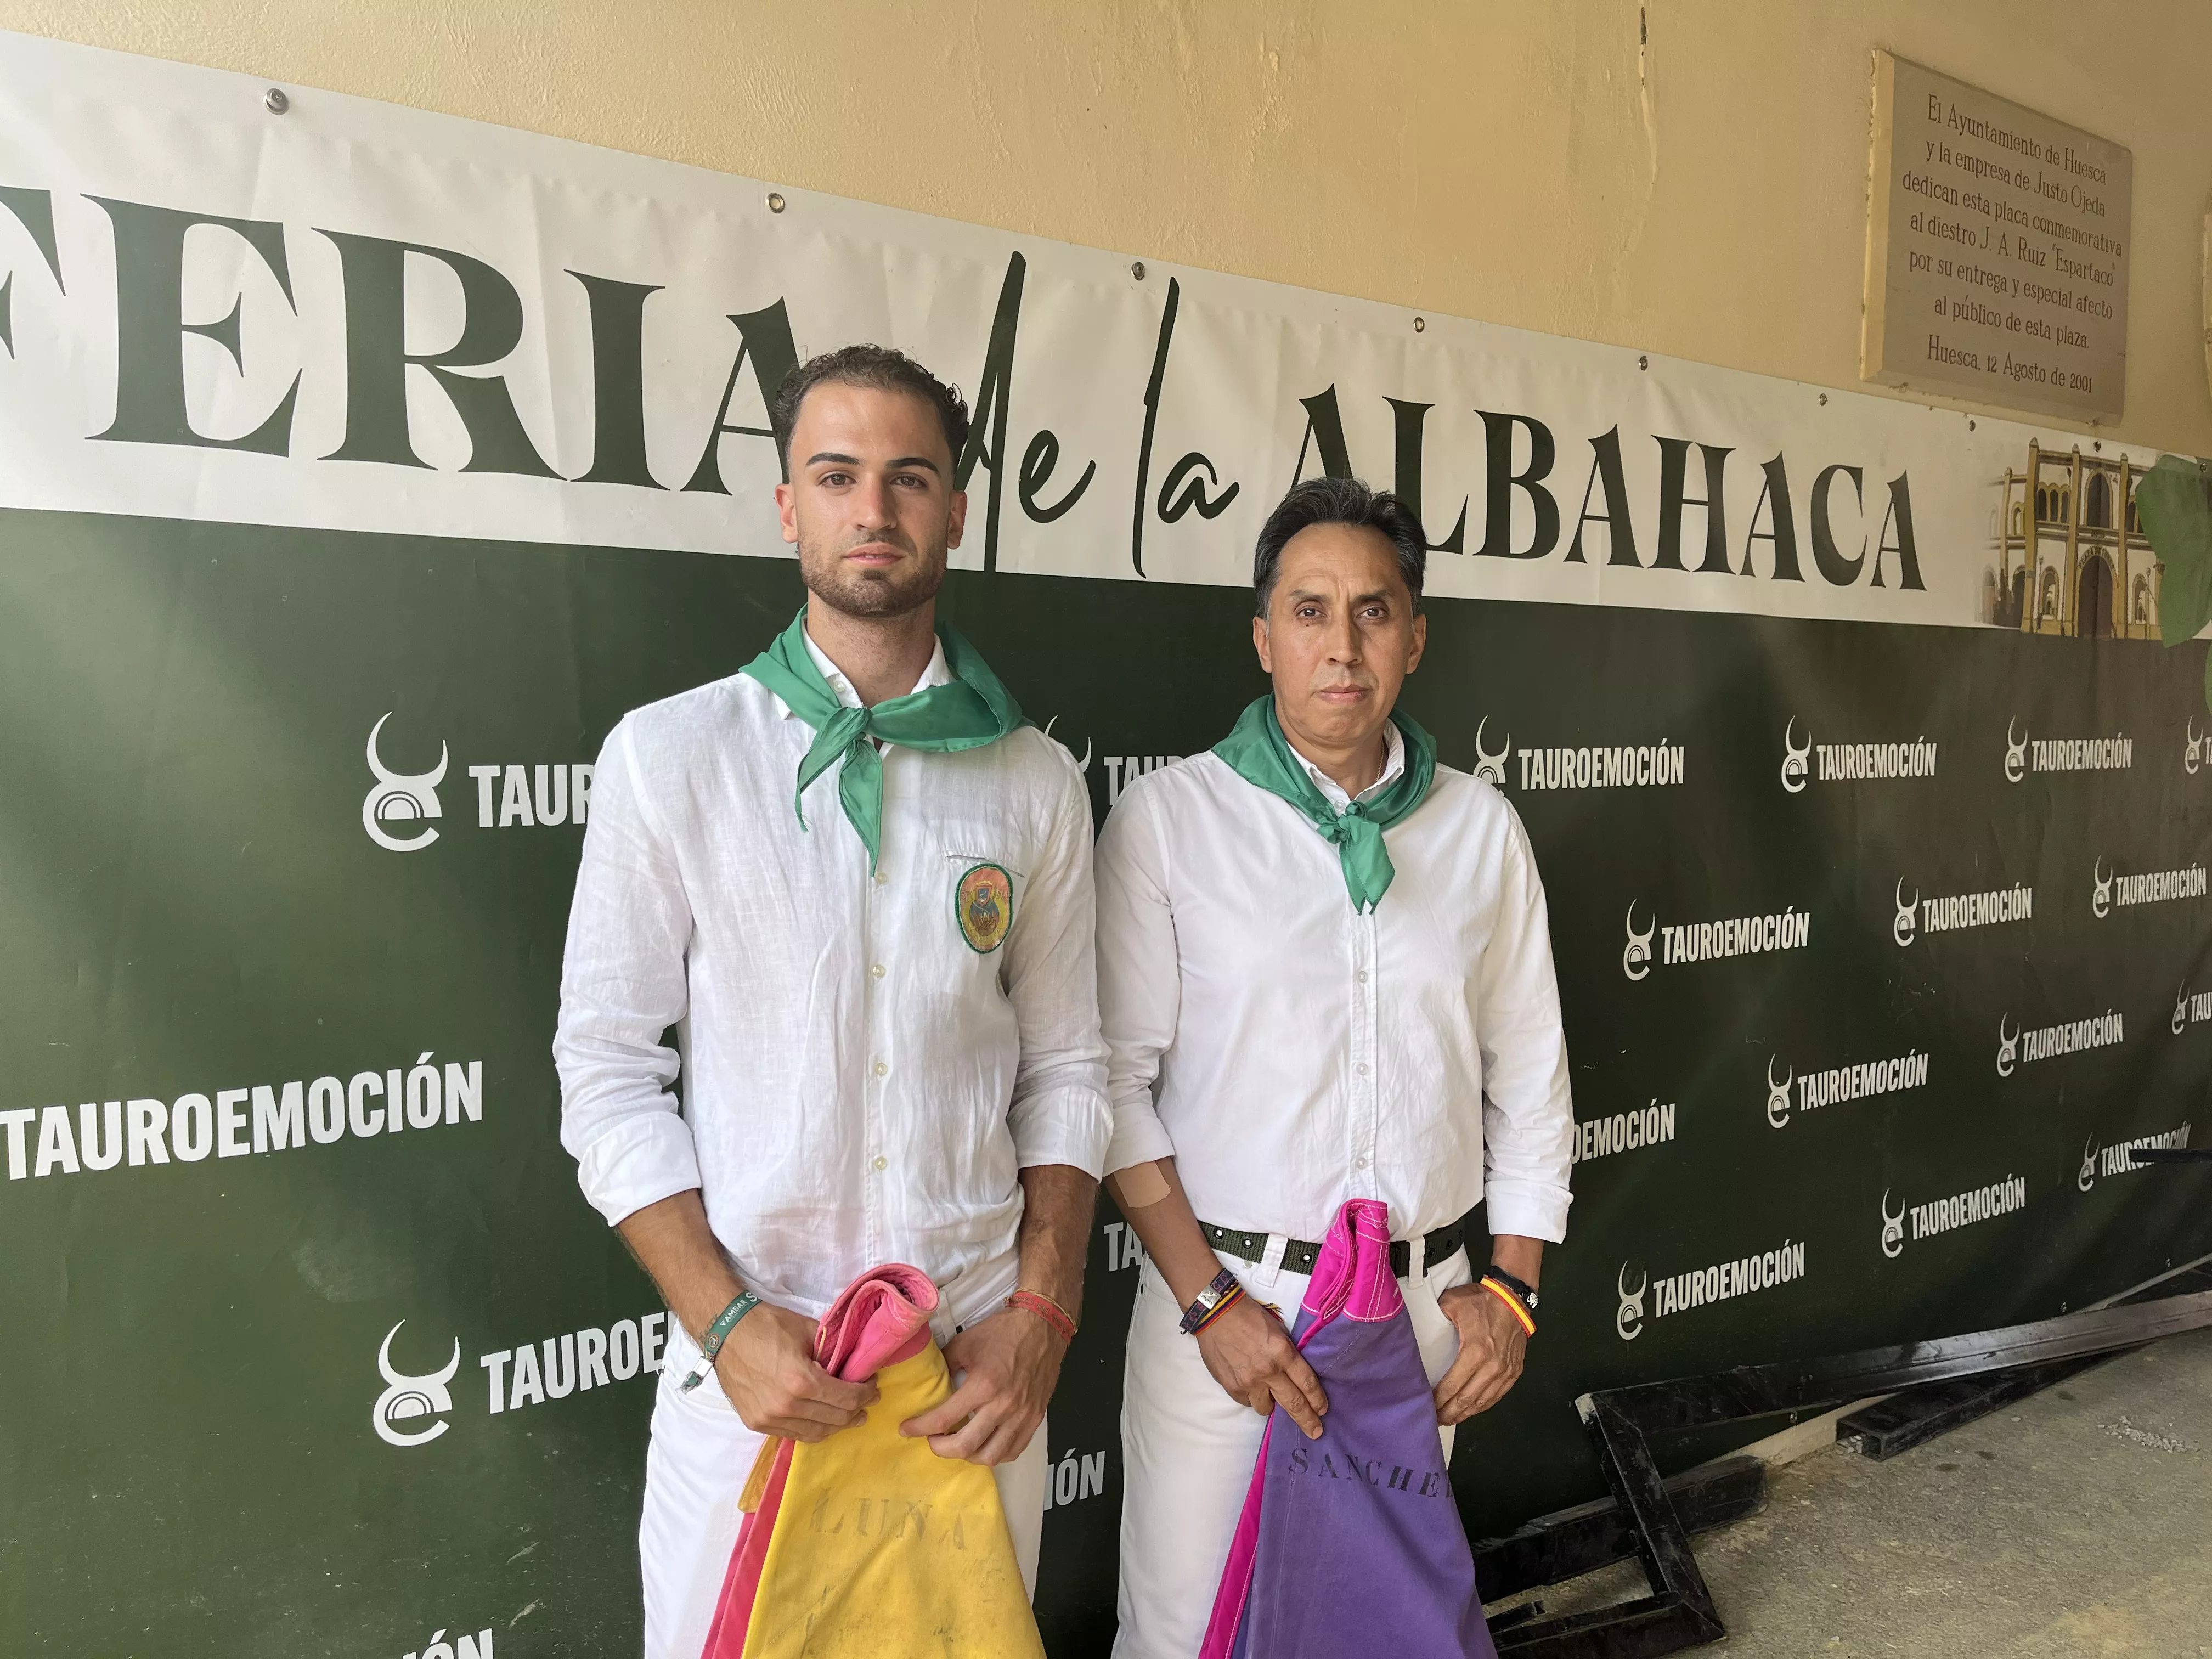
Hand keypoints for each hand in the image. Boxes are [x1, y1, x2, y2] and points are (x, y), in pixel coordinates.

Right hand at [715, 1301, 877, 1440]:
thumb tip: (854, 1363)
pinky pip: (793, 1434)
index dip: (866, 1394)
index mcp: (801, 1381)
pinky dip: (813, 1429)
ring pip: (816, 1433)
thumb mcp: (807, 1330)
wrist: (725, 1332)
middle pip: (835, 1419)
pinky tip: (822, 1419)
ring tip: (849, 1415)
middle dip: (857, 1410)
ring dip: (837, 1425)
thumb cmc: (767, 1326)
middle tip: (866, 1400)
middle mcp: (786, 1406)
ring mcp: (769, 1419)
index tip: (873, 1386)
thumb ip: (832, 1350)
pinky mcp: (757, 1424)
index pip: (847, 1399)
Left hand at [898, 1307, 1063, 1464]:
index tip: (906, 1429)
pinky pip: (1012, 1451)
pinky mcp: (1035, 1419)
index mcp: (984, 1384)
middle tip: (931, 1439)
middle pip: (966, 1446)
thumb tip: (933, 1385)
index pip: (944, 1418)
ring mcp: (1022, 1416)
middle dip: (940, 1449)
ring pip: (990, 1456)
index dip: (920, 1428)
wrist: (1043, 1327)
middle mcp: (1004, 1405)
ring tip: (957, 1443)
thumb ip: (945, 1366)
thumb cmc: (1004, 1332)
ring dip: (968, 1456)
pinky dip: (994, 1454)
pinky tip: (984, 1444)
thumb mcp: (966, 1343)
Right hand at [1195, 1297, 1328, 1438]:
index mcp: (1283, 1352)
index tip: (1322, 1410)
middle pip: (1293, 1403)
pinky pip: (1247, 1401)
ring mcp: (1248, 1382)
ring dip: (1272, 1404)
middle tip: (1316, 1432)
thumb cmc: (1249, 1316)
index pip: (1307, 1383)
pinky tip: (1250, 1385)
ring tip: (1270, 1395)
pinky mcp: (1232, 1387)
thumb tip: (1293, 1375)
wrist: (1216, 1314)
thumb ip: (1287, 1354)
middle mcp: (1268, 1371)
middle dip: (1307, 1420)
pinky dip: (1251, 1397)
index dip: (1317, 1399)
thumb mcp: (1277, 1330)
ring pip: (1267, 1408)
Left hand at [1432, 1282, 1527, 1424]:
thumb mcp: (1452, 1303)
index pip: (1452, 1385)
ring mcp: (1505, 1371)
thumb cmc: (1482, 1300)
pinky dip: (1482, 1406)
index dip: (1439, 1399)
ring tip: (1450, 1418)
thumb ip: (1435, 1317)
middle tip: (1435, 1419)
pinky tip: (1471, 1409)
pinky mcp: (1514, 1372)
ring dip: (1465, 1413)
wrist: (1512, 1298)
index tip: (1427, 1406)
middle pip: (1467, 1399)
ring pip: (1483, 1401)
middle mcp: (1492, 1366)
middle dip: (1449, 1412)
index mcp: (1475, 1351)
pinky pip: (1497, 1396)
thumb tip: (1420, 1328)